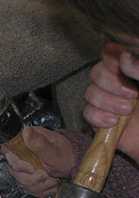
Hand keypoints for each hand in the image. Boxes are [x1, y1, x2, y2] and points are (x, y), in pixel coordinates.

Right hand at [3, 127, 72, 197]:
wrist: (73, 165)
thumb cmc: (66, 155)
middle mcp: (23, 154)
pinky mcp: (28, 177)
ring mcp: (24, 167)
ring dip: (39, 185)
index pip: (8, 152)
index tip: (31, 168)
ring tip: (51, 179)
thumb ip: (39, 142)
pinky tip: (49, 183)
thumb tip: (27, 132)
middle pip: (13, 170)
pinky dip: (41, 190)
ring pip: (21, 182)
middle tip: (46, 174)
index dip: (17, 164)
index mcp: (26, 142)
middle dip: (31, 177)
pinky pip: (28, 189)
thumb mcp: (53, 149)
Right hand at [84, 42, 138, 161]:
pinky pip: (87, 113)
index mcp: (131, 70)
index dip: (111, 59)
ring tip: (127, 111)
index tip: (122, 69)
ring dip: (107, 103)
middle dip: (111, 85)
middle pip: (97, 72)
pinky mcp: (99, 119)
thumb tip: (123, 56)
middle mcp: (118, 83)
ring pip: (90, 93)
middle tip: (132, 95)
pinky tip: (114, 122)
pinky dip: (99, 117)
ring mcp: (107, 101)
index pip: (110, 53)